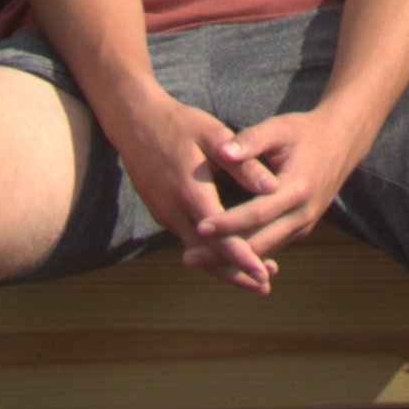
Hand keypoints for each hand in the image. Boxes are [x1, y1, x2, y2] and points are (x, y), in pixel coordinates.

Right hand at [108, 97, 273, 291]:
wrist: (134, 121)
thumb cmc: (178, 123)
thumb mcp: (214, 135)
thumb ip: (242, 163)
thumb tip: (274, 187)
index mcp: (190, 192)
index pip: (219, 236)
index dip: (242, 258)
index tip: (264, 274)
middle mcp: (174, 211)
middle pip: (207, 254)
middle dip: (235, 273)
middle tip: (265, 286)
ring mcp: (165, 214)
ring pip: (197, 250)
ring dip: (222, 266)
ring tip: (254, 277)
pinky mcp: (162, 212)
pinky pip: (188, 240)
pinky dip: (209, 252)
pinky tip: (229, 253)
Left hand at [199, 107, 358, 267]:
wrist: (342, 141)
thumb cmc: (305, 131)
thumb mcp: (280, 128)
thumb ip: (251, 140)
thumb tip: (223, 151)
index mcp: (297, 188)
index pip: (257, 213)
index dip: (228, 223)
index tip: (199, 227)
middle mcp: (303, 214)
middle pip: (259, 243)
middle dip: (223, 254)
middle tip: (188, 257)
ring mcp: (304, 225)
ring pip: (265, 250)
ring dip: (232, 259)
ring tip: (196, 259)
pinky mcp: (301, 228)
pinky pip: (272, 245)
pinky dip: (247, 253)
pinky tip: (220, 254)